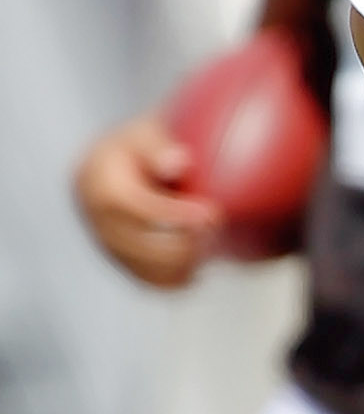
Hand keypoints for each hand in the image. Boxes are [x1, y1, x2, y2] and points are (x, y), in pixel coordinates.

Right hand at [73, 116, 222, 288]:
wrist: (123, 160)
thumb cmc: (146, 142)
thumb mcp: (149, 133)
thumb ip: (160, 146)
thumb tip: (179, 163)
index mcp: (97, 180)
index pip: (134, 205)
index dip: (173, 215)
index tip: (211, 214)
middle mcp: (94, 216)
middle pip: (138, 244)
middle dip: (182, 245)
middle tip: (219, 231)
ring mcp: (104, 241)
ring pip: (143, 269)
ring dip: (182, 266)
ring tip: (214, 249)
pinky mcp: (119, 258)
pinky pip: (147, 280)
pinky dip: (175, 280)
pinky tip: (200, 269)